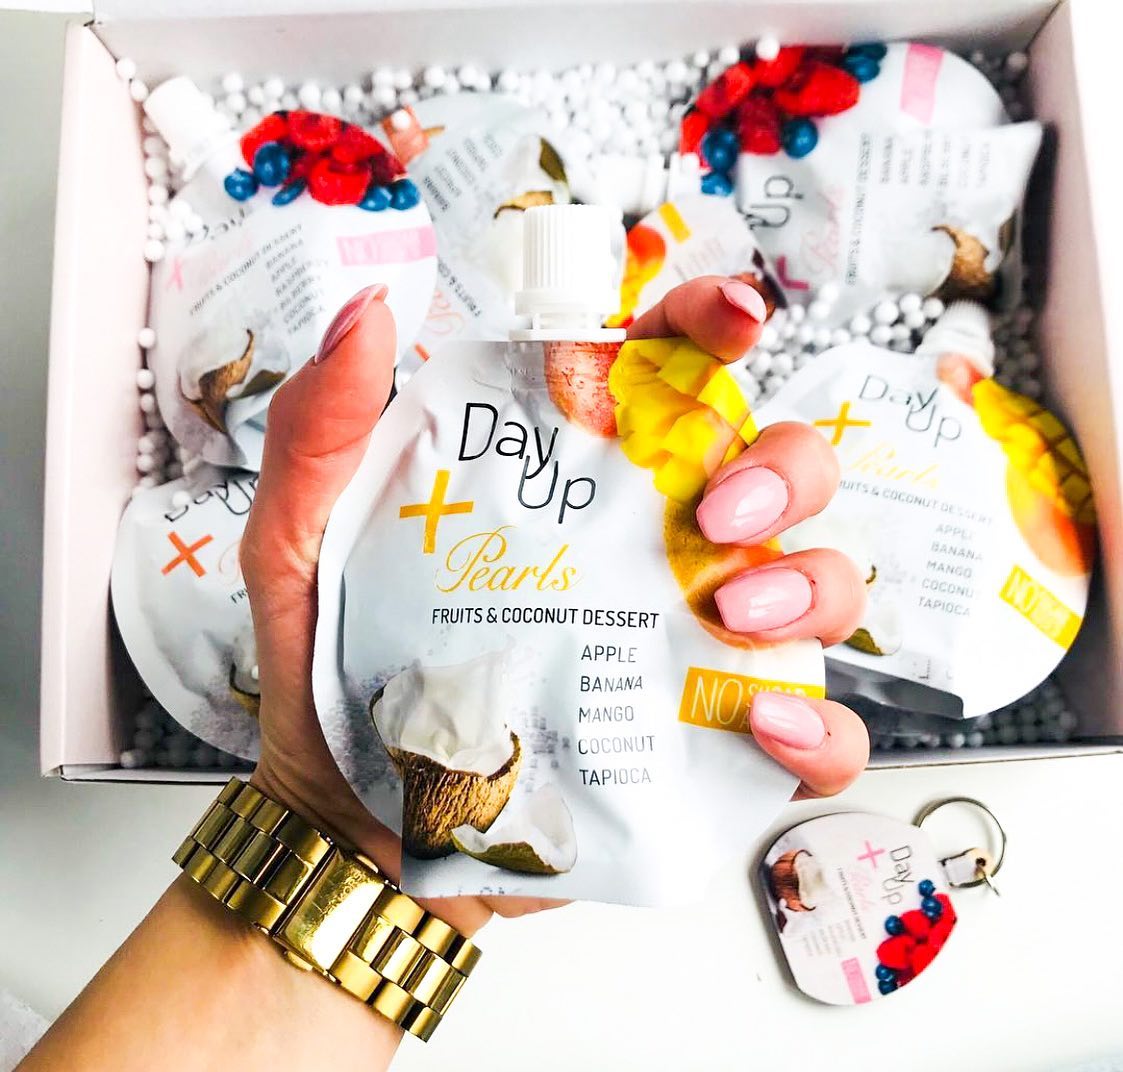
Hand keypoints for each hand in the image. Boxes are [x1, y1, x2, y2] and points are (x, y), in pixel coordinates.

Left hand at [241, 277, 868, 940]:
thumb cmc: (333, 679)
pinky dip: (821, 727)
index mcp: (570, 483)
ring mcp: (687, 649)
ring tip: (733, 613)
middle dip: (780, 469)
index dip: (708, 329)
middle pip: (778, 469)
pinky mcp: (705, 750)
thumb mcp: (303, 546)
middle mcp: (648, 550)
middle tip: (718, 513)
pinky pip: (815, 732)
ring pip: (820, 584)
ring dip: (809, 585)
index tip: (727, 317)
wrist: (353, 831)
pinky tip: (765, 725)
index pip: (663, 378)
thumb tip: (368, 319)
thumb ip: (322, 431)